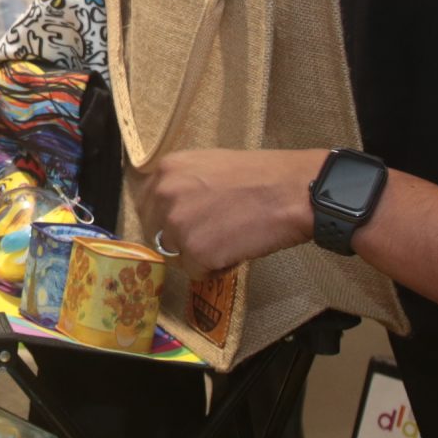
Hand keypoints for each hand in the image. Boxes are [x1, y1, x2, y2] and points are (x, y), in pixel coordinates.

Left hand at [140, 149, 326, 272]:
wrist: (291, 191)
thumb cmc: (259, 176)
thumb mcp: (208, 165)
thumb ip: (182, 183)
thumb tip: (169, 207)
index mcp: (166, 170)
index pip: (146, 205)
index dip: (166, 218)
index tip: (187, 222)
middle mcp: (164, 196)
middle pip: (156, 233)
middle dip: (179, 239)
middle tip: (212, 234)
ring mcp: (177, 225)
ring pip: (174, 255)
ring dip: (197, 255)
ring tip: (228, 240)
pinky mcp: (196, 253)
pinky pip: (196, 272)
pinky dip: (215, 269)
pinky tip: (236, 250)